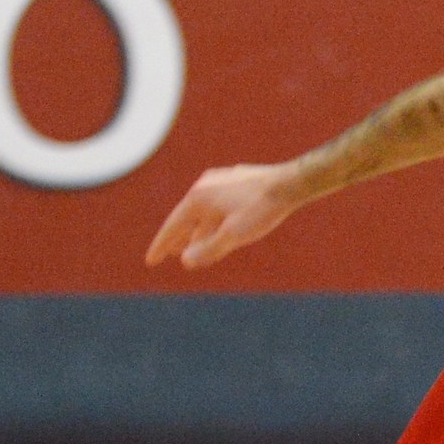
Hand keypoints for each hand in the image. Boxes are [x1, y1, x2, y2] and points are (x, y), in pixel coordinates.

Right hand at [145, 163, 304, 269]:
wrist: (292, 182)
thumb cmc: (262, 208)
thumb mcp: (234, 234)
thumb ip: (209, 248)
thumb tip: (185, 260)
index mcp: (198, 197)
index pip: (173, 226)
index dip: (162, 245)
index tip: (151, 261)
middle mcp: (204, 186)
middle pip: (185, 218)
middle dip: (177, 239)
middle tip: (167, 255)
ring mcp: (220, 182)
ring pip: (203, 213)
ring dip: (196, 232)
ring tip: (190, 248)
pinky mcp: (236, 182)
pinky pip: (216, 207)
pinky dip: (212, 223)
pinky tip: (217, 230)